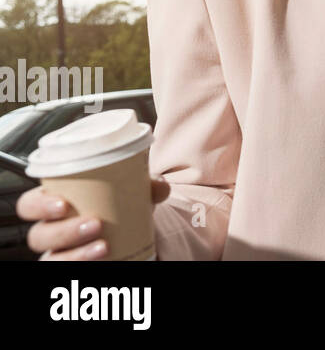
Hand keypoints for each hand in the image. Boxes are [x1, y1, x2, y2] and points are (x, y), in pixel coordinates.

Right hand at [18, 180, 169, 259]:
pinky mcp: (71, 266)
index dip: (38, 206)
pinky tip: (104, 260)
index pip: (28, 205)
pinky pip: (67, 272)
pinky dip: (83, 265)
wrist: (128, 231)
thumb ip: (144, 186)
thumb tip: (161, 187)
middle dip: (63, 232)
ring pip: (51, 259)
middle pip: (38, 236)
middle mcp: (50, 230)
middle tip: (94, 224)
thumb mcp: (128, 192)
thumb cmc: (116, 206)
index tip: (63, 203)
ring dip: (75, 254)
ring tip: (103, 246)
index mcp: (54, 204)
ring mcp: (58, 253)